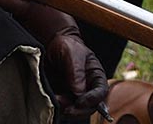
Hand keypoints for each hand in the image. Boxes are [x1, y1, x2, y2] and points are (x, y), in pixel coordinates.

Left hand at [17, 3, 107, 117]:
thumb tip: (78, 93)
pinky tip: (52, 100)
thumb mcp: (72, 54)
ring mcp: (75, 93)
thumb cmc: (67, 45)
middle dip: (78, 109)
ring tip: (56, 101)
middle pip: (89, 106)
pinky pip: (63, 105)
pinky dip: (58, 106)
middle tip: (66, 108)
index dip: (92, 100)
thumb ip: (76, 72)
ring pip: (76, 108)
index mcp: (96, 77)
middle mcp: (88, 88)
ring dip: (67, 109)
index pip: (100, 93)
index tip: (80, 101)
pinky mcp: (63, 95)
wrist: (51, 43)